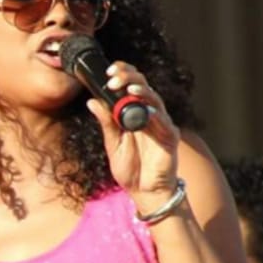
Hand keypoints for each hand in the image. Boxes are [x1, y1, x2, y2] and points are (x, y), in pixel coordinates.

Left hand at [87, 62, 181, 214]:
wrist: (144, 192)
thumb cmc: (131, 168)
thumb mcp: (112, 144)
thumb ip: (106, 122)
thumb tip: (92, 101)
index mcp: (135, 114)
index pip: (132, 86)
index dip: (123, 75)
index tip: (108, 71)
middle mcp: (150, 115)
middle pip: (143, 87)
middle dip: (129, 79)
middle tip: (113, 77)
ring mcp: (162, 125)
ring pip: (155, 101)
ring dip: (142, 93)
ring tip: (129, 89)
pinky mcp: (170, 138)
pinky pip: (163, 123)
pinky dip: (155, 116)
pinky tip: (146, 111)